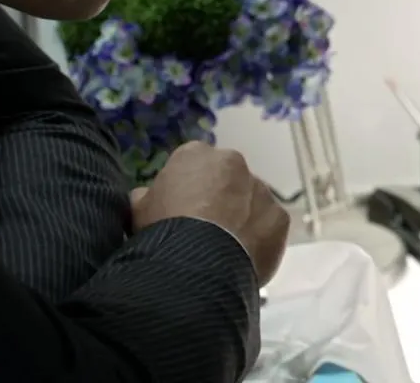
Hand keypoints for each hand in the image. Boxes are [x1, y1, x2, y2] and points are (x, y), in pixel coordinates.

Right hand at [129, 141, 290, 284]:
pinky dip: (260, 237)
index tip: (182, 210)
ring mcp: (261, 188)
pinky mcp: (280, 216)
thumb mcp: (139, 210)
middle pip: (227, 178)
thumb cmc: (162, 232)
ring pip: (252, 200)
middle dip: (220, 198)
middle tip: (206, 228)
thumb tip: (148, 195)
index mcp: (196, 154)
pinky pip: (269, 225)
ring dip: (242, 216)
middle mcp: (233, 162)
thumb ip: (148, 196)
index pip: (193, 165)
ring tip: (225, 247)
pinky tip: (244, 257)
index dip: (187, 188)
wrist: (195, 265)